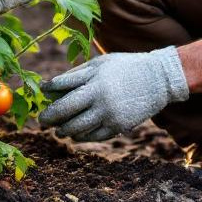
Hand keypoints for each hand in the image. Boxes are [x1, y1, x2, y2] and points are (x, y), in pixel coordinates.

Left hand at [38, 46, 189, 141]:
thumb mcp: (100, 64)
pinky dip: (82, 137)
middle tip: (42, 120)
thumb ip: (76, 75)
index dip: (49, 93)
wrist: (159, 79)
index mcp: (93, 78)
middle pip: (65, 111)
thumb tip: (50, 87)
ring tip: (59, 130)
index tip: (42, 96)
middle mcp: (99, 97)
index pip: (62, 88)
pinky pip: (94, 136)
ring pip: (77, 128)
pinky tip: (76, 135)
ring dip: (64, 130)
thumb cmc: (125, 67)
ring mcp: (109, 113)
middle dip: (50, 117)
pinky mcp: (119, 126)